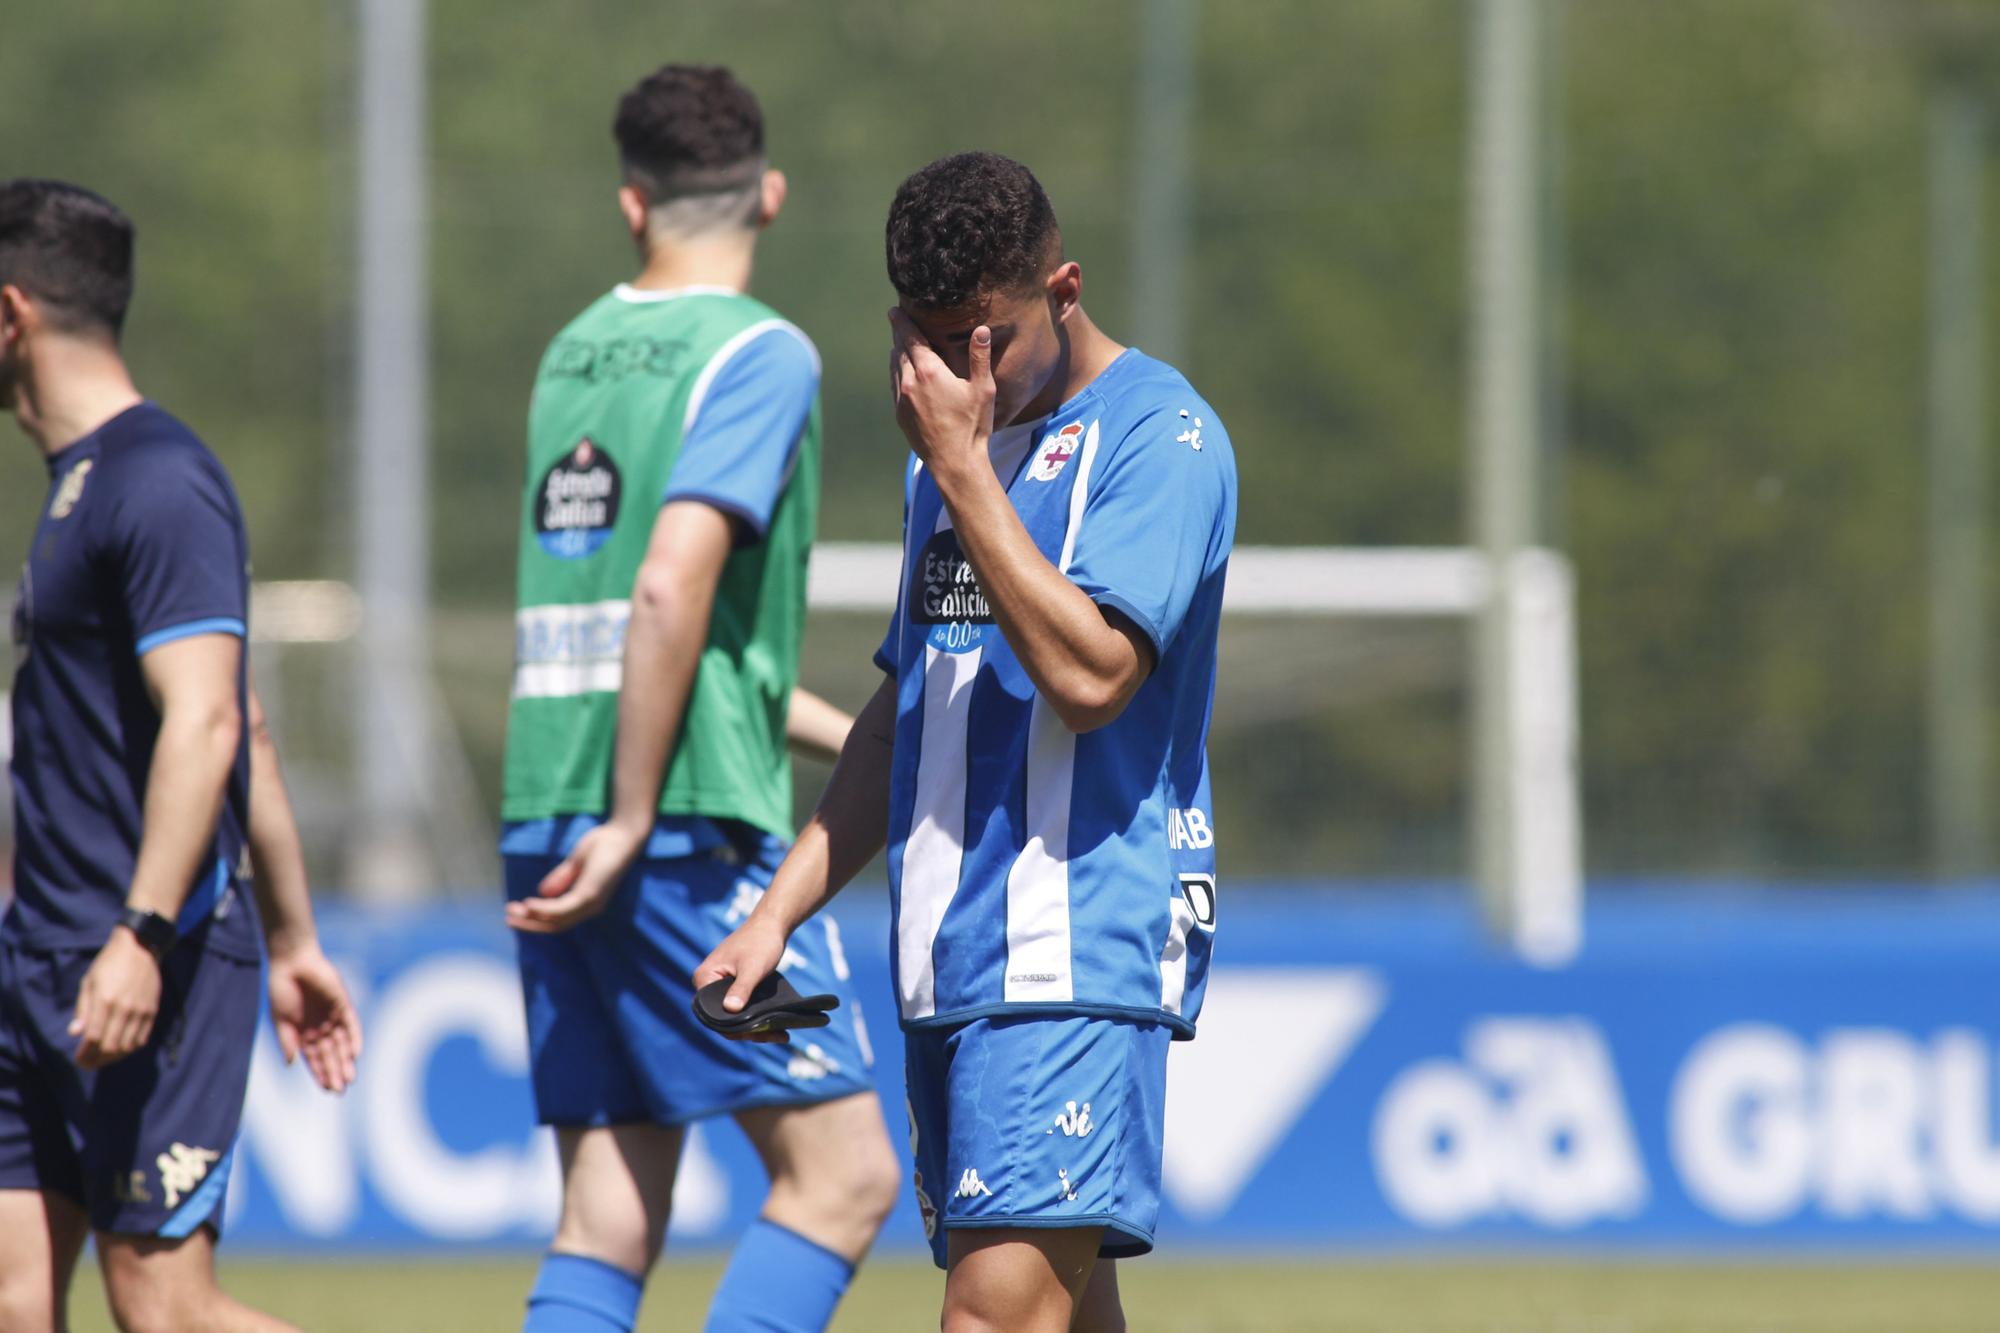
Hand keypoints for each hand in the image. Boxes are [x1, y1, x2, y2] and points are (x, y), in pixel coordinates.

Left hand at [69, 928, 162, 1069]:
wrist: (140, 947)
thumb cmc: (109, 964)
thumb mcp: (89, 982)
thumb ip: (83, 1010)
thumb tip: (75, 1033)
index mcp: (105, 999)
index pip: (93, 1038)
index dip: (84, 1053)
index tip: (78, 1059)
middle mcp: (124, 1008)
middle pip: (110, 1046)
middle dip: (96, 1059)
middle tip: (88, 1062)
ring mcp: (141, 1010)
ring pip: (128, 1046)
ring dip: (113, 1057)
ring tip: (103, 1057)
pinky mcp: (152, 1011)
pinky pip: (142, 1038)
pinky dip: (130, 1048)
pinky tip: (121, 1047)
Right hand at [268, 940, 362, 1092]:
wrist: (291, 962)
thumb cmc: (282, 989)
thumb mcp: (281, 1020)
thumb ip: (288, 1041)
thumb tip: (291, 1064)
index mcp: (306, 1032)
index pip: (316, 1058)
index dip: (321, 1073)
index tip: (326, 1090)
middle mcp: (322, 1026)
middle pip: (331, 1054)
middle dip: (335, 1071)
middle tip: (340, 1090)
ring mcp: (333, 1016)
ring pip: (343, 1043)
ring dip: (346, 1060)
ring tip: (350, 1078)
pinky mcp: (343, 1004)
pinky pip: (352, 1025)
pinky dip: (354, 1039)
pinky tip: (356, 1054)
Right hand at [506, 821, 643, 933]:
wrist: (623, 833)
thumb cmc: (604, 845)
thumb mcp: (576, 863)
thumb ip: (562, 878)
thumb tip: (543, 893)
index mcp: (587, 902)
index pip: (558, 919)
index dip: (536, 919)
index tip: (515, 913)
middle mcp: (590, 908)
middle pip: (555, 925)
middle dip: (530, 924)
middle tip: (507, 919)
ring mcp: (591, 903)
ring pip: (557, 920)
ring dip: (532, 917)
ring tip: (512, 912)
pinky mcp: (590, 894)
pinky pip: (563, 908)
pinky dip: (544, 909)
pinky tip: (528, 905)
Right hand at [692, 917, 793, 1043]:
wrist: (771, 924)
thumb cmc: (760, 941)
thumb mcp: (753, 967)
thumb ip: (742, 988)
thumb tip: (731, 1009)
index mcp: (704, 978)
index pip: (713, 1014)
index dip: (735, 1028)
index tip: (758, 1035)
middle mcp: (707, 983)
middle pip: (725, 1018)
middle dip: (750, 1030)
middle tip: (777, 1036)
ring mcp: (719, 985)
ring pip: (735, 1015)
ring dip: (757, 1026)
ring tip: (781, 1035)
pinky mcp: (732, 985)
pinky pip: (742, 1006)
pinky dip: (757, 1017)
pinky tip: (775, 1026)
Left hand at [889, 308, 994, 481]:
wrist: (954, 462)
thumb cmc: (972, 426)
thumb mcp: (983, 389)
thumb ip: (979, 357)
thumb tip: (981, 329)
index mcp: (929, 372)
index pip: (910, 338)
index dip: (902, 322)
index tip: (894, 310)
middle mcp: (909, 382)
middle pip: (899, 350)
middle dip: (899, 334)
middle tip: (897, 322)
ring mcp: (901, 399)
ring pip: (894, 367)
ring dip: (897, 353)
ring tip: (900, 344)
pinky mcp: (900, 414)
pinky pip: (894, 385)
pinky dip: (896, 373)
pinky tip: (903, 373)